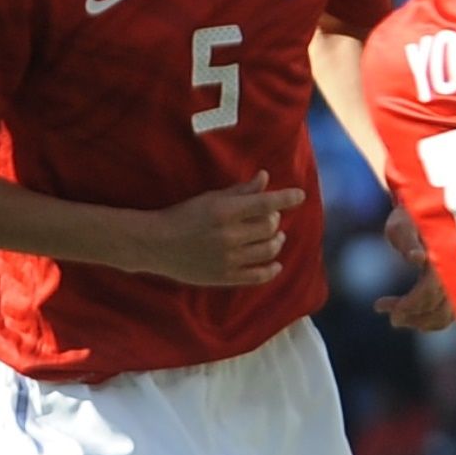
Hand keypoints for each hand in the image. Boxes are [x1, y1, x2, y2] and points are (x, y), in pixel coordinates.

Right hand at [135, 177, 304, 286]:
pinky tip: (276, 263)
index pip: (265, 204)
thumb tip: (265, 177)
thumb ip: (240, 191)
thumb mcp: (210, 199)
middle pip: (270, 227)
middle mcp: (228, 235)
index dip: (286, 198)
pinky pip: (259, 276)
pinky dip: (273, 269)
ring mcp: (228, 259)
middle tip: (271, 218)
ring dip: (277, 241)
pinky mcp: (225, 277)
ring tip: (276, 237)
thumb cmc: (183, 216)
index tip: (300, 195)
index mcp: (224, 212)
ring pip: (269, 250)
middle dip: (275, 220)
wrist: (155, 244)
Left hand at [376, 208, 454, 330]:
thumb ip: (410, 243)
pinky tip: (409, 315)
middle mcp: (455, 274)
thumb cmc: (408, 218)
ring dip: (418, 321)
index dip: (406, 304)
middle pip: (436, 308)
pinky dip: (429, 320)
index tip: (379, 305)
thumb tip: (417, 258)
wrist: (422, 214)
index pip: (429, 292)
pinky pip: (447, 314)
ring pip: (444, 316)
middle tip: (381, 308)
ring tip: (395, 316)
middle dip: (408, 315)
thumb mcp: (403, 226)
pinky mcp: (454, 289)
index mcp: (443, 259)